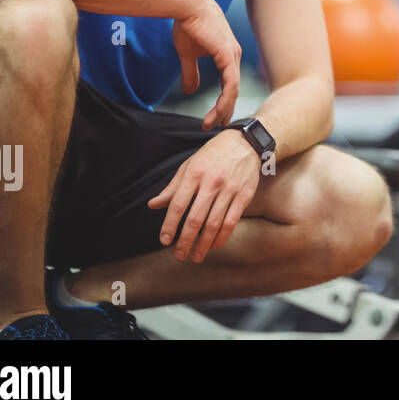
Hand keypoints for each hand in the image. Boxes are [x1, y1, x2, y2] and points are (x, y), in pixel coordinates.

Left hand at [147, 131, 260, 261]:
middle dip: (186, 241)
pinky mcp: (244, 195)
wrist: (246, 143)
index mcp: (194, 173)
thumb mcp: (189, 166)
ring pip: (214, 224)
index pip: (177, 204)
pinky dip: (221, 237)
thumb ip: (172, 188)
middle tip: (179, 255)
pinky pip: (231, 221)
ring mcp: (230, 189)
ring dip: (203, 244)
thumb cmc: (213, 155)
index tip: (165, 241)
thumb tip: (153, 205)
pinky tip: (213, 245)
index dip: (170, 225)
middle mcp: (211, 182)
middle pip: (196, 219)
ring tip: (195, 256)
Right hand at [172, 0, 242, 128]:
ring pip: (233, 90)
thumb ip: (190, 73)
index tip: (215, 118)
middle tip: (217, 126)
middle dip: (225, 110)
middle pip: (233, 90)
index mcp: (227, 56)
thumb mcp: (188, 54)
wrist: (187, 7)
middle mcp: (234, 57)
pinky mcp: (228, 56)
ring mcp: (233, 56)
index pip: (229, 84)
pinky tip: (218, 110)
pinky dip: (225, 99)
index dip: (223, 102)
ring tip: (213, 123)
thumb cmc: (189, 25)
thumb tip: (190, 90)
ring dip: (223, 109)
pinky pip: (230, 83)